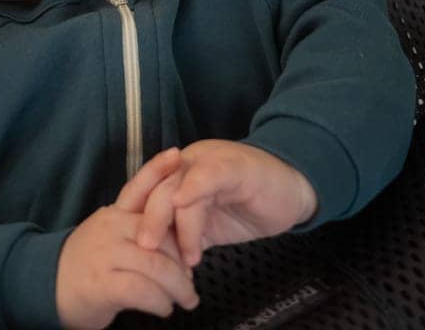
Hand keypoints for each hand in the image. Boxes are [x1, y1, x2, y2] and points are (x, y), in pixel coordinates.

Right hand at [55, 148, 199, 327]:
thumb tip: (177, 237)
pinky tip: (165, 308)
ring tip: (188, 299)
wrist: (48, 287)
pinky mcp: (103, 284)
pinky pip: (142, 290)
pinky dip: (161, 302)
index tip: (177, 155)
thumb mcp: (111, 237)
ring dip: (179, 286)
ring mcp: (106, 255)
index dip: (157, 170)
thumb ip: (138, 230)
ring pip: (155, 265)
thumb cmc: (88, 263)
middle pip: (158, 232)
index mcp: (114, 214)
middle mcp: (110, 228)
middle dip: (183, 256)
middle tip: (193, 276)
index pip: (137, 187)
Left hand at [134, 140, 317, 268]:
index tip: (133, 251)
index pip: (147, 193)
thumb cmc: (249, 205)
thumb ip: (186, 233)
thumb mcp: (210, 224)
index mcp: (178, 176)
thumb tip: (161, 263)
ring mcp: (209, 161)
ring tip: (188, 257)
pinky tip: (186, 207)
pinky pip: (208, 174)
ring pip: (178, 186)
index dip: (136, 218)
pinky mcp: (233, 166)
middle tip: (148, 252)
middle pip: (156, 189)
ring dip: (179, 225)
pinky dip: (193, 189)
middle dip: (149, 222)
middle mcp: (188, 165)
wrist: (291, 188)